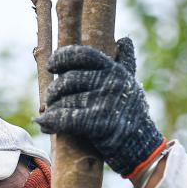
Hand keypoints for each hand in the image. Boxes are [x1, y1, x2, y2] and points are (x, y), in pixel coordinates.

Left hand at [35, 37, 164, 177]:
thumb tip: (124, 40)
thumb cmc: (132, 114)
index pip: (83, 54)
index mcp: (114, 70)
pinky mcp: (100, 123)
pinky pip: (66, 119)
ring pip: (65, 101)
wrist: (142, 147)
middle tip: (50, 100)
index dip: (62, 57)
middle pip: (69, 80)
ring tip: (48, 116)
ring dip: (52, 110)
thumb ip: (125, 62)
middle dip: (54, 91)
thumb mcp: (132, 83)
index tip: (51, 66)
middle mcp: (110, 83)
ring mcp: (105, 102)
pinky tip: (43, 124)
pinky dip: (51, 122)